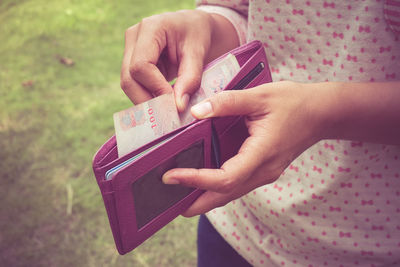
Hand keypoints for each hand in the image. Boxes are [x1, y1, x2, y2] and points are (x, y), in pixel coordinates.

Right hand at [120, 10, 238, 110]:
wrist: (194, 27)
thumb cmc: (198, 34)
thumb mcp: (199, 54)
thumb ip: (190, 79)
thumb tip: (178, 107)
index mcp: (150, 28)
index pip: (141, 66)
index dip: (156, 88)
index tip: (174, 104)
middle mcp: (133, 38)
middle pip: (128, 78)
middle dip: (147, 100)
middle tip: (168, 116)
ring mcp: (130, 50)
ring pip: (129, 85)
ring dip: (147, 101)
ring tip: (167, 113)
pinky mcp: (133, 63)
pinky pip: (135, 85)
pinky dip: (148, 98)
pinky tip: (163, 106)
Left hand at [162, 81, 324, 215]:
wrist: (322, 114)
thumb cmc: (293, 102)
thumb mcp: (260, 96)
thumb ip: (227, 102)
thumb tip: (196, 111)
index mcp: (262, 153)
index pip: (225, 178)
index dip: (196, 180)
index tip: (171, 177)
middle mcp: (264, 170)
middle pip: (225, 195)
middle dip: (196, 202)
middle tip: (169, 202)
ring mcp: (265, 173)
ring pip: (231, 193)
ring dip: (206, 198)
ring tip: (180, 196)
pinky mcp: (264, 170)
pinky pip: (238, 185)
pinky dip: (218, 188)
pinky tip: (203, 182)